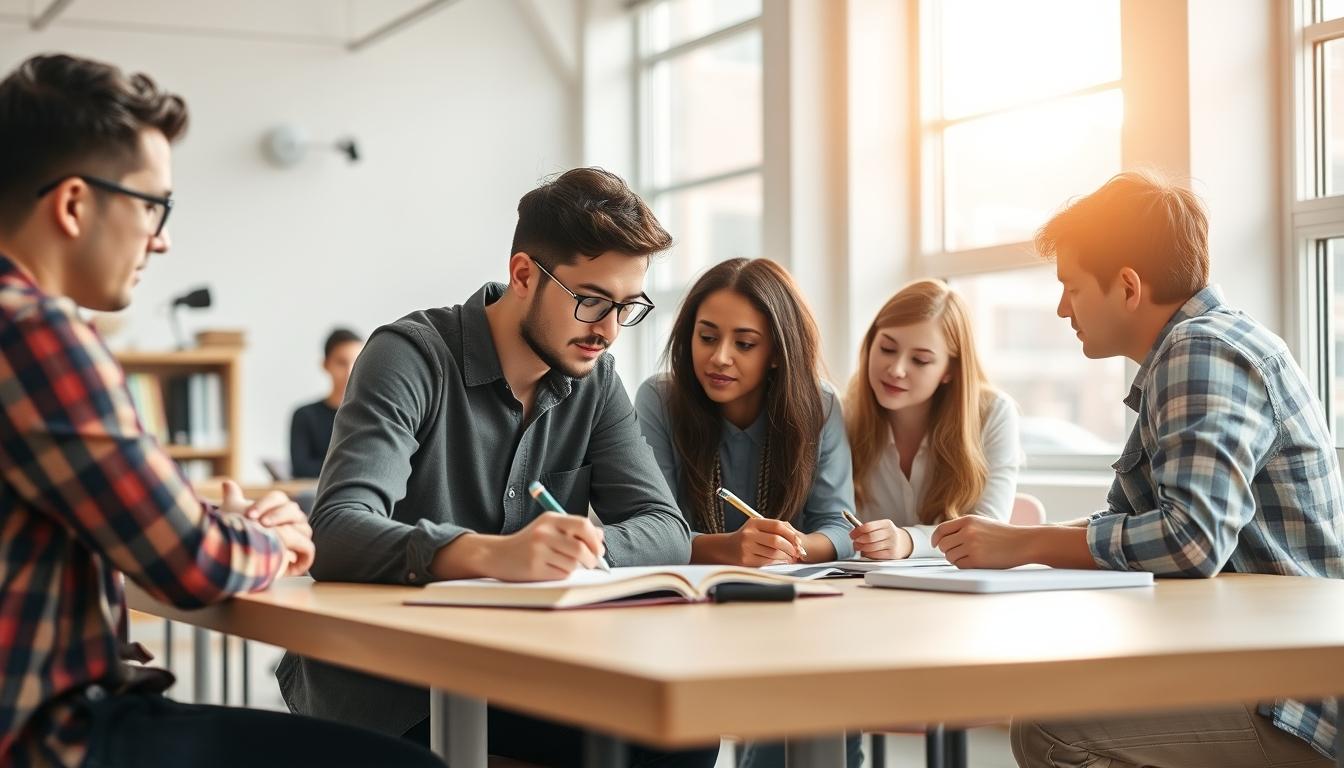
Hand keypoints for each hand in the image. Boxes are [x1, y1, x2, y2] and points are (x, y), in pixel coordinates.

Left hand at [221, 479, 313, 575]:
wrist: (249, 563)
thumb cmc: (244, 537)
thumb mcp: (235, 516)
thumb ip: (233, 499)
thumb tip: (227, 483)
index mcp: (280, 507)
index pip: (277, 498)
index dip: (264, 504)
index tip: (248, 515)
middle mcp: (294, 519)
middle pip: (292, 510)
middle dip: (276, 515)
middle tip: (260, 524)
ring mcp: (302, 535)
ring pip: (303, 528)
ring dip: (289, 532)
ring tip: (274, 538)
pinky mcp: (305, 554)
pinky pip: (309, 548)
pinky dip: (300, 549)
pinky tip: (285, 554)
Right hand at [482, 512, 605, 581]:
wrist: (497, 555)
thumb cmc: (528, 543)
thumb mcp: (549, 529)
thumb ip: (574, 529)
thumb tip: (600, 535)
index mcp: (550, 519)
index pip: (582, 525)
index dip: (595, 539)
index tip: (599, 549)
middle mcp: (544, 532)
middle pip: (581, 547)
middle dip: (591, 559)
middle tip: (591, 563)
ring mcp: (538, 550)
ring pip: (573, 564)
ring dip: (574, 567)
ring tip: (563, 564)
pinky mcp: (534, 568)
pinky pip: (562, 574)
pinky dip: (563, 574)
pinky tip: (551, 570)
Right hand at [727, 518, 804, 565]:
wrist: (726, 548)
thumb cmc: (747, 537)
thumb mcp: (757, 528)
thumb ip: (774, 529)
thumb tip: (796, 539)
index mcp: (754, 523)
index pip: (777, 526)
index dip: (791, 534)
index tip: (798, 541)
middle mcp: (749, 534)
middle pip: (776, 540)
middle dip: (790, 547)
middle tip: (796, 552)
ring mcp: (746, 547)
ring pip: (773, 553)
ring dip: (785, 557)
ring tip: (790, 557)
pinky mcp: (746, 560)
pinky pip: (767, 561)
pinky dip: (777, 562)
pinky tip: (780, 561)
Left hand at [849, 519, 912, 559]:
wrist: (903, 543)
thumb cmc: (886, 535)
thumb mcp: (880, 528)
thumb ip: (868, 529)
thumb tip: (853, 533)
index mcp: (886, 523)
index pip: (868, 526)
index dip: (857, 531)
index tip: (852, 535)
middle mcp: (891, 533)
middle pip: (870, 537)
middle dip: (859, 541)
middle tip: (854, 543)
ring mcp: (893, 544)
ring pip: (872, 547)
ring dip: (862, 549)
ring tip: (859, 548)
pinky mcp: (893, 554)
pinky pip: (876, 555)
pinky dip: (868, 555)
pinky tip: (866, 553)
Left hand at [931, 516, 1030, 568]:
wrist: (1023, 542)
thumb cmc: (1004, 535)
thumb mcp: (982, 523)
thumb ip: (963, 527)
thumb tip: (942, 538)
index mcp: (968, 520)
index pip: (941, 529)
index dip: (936, 539)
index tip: (935, 545)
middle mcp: (967, 531)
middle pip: (943, 545)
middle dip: (948, 550)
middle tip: (959, 553)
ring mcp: (972, 545)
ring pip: (949, 556)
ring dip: (956, 559)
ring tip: (970, 557)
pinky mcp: (977, 560)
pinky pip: (959, 565)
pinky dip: (964, 566)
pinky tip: (975, 562)